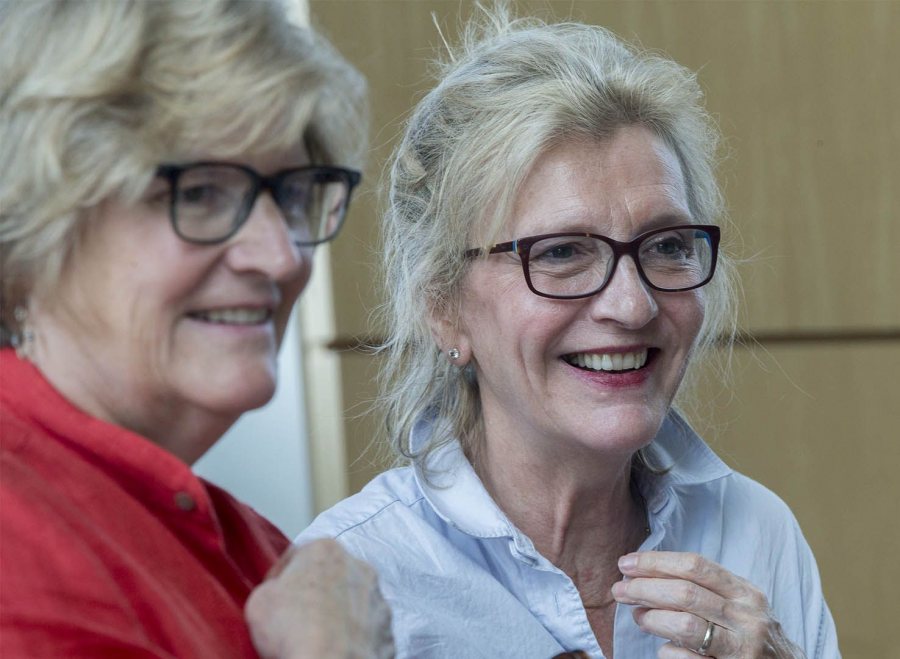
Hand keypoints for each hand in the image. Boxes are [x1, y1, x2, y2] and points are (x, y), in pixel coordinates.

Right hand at [245, 538, 393, 658]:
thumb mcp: (260, 600)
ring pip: (352, 601)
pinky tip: (336, 648)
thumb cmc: (294, 630)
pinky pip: (366, 629)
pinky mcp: (388, 629)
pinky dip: (353, 637)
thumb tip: (278, 594)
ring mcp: (378, 599)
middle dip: (315, 592)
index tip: (274, 595)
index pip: (298, 556)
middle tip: (295, 617)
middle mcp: (358, 568)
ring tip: (317, 636)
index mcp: (326, 550)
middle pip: (330, 576)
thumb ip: (272, 587)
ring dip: (337, 614)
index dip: (281, 576)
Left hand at [611, 551, 804, 658]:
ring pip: (685, 626)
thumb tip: (646, 573)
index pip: (695, 566)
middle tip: (620, 590)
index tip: (627, 563)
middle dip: (645, 588)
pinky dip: (668, 651)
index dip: (656, 562)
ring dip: (652, 619)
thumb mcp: (739, 604)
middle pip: (685, 593)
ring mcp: (741, 649)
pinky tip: (663, 648)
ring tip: (639, 617)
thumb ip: (704, 588)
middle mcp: (747, 618)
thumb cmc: (751, 634)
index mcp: (746, 593)